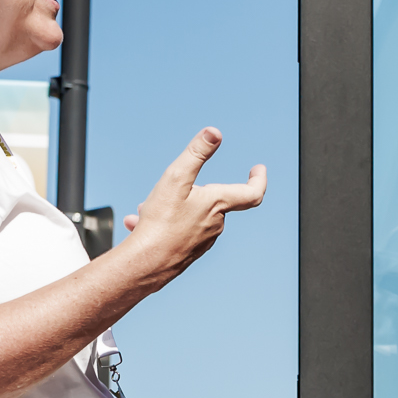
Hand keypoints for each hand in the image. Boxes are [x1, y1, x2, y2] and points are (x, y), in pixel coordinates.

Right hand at [120, 129, 265, 281]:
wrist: (145, 264)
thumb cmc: (161, 223)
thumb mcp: (177, 178)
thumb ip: (196, 153)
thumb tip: (214, 133)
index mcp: (217, 205)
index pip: (252, 193)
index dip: (258, 180)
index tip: (258, 169)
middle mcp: (215, 225)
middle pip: (210, 201)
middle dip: (189, 191)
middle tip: (163, 190)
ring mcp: (202, 241)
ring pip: (190, 215)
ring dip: (171, 207)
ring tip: (147, 208)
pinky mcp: (188, 253)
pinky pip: (178, 231)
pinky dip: (163, 224)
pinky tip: (139, 222)